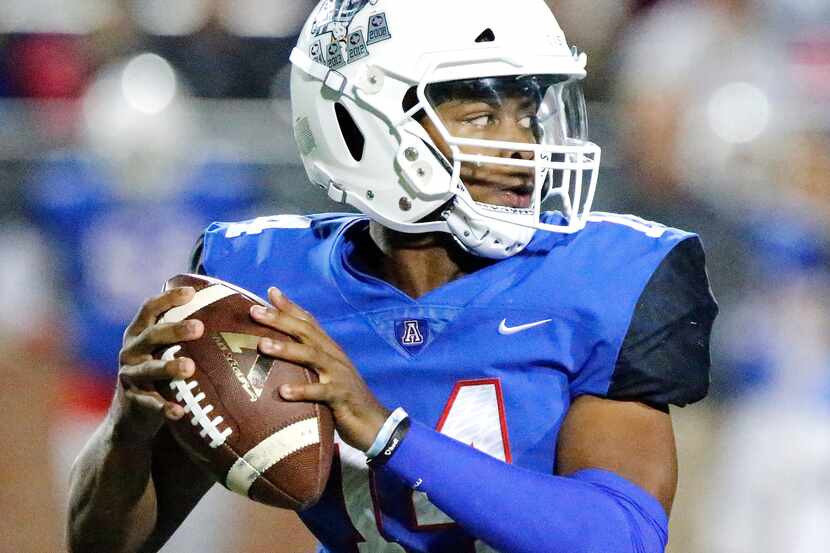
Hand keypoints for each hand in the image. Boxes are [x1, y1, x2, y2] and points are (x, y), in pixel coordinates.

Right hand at [110, 287, 203, 444]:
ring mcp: (130, 375)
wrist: (132, 413)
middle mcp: (131, 350)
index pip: (149, 309)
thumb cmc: (159, 370)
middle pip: (152, 335)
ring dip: (169, 367)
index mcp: (139, 333)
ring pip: (149, 369)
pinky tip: (180, 411)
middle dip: (174, 330)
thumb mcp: (162, 349)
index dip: (168, 299)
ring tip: (190, 367)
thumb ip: (181, 332)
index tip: (191, 293)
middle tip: (199, 327)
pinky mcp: (134, 400)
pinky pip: (150, 404)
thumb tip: (225, 308)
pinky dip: (164, 408)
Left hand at [251, 287, 390, 451]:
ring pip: (312, 356)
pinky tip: (283, 392)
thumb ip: (308, 361)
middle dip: (280, 320)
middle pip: (306, 332)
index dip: (291, 306)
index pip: (309, 322)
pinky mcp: (341, 397)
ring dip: (286, 349)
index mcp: (330, 350)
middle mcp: (334, 357)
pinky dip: (302, 391)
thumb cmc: (344, 400)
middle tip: (254, 312)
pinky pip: (321, 392)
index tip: (270, 291)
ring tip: (263, 345)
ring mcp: (339, 375)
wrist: (374, 424)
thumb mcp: (326, 375)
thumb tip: (281, 351)